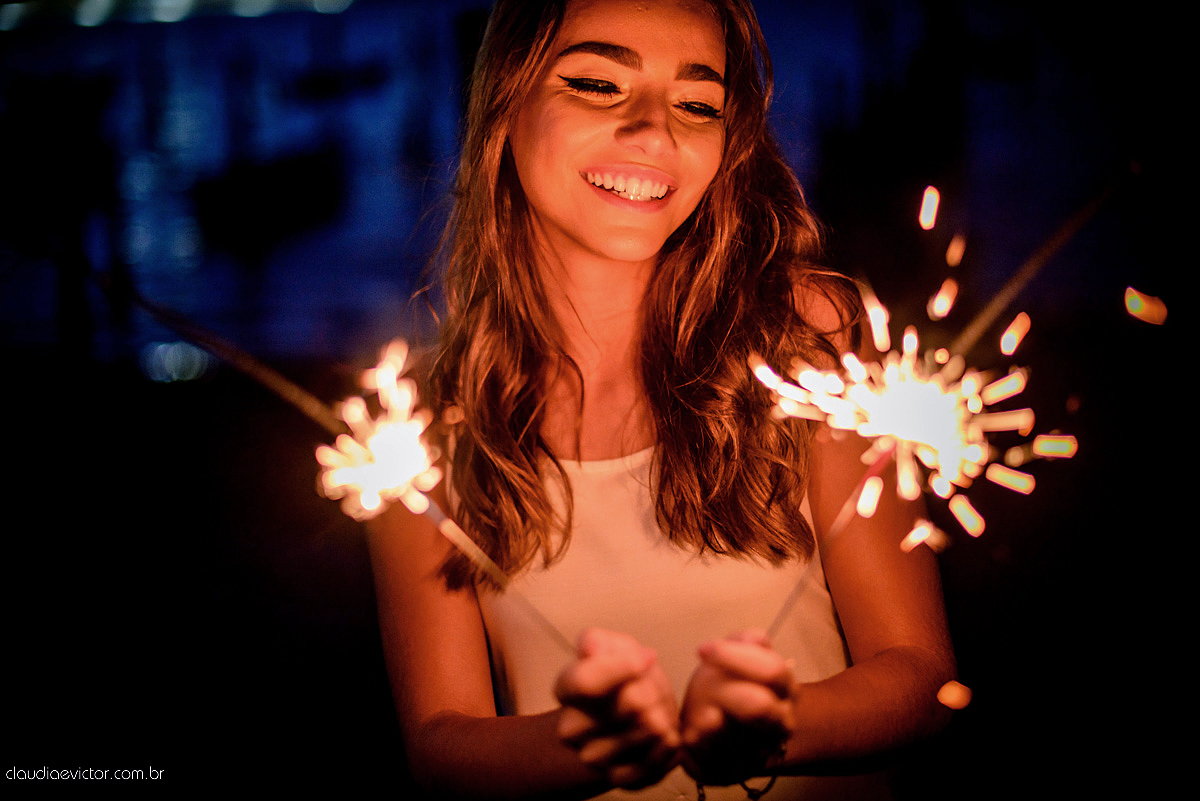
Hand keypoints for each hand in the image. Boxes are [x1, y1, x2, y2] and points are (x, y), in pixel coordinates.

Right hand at [554, 628, 680, 789]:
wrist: (626, 718)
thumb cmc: (622, 677)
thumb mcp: (613, 646)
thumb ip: (600, 641)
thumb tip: (593, 650)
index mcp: (565, 690)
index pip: (586, 681)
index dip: (622, 668)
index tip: (645, 659)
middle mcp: (571, 729)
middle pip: (631, 704)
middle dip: (653, 690)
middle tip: (652, 690)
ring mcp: (594, 758)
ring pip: (650, 730)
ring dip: (665, 716)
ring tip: (658, 712)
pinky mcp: (619, 779)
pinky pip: (656, 760)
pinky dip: (669, 744)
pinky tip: (667, 734)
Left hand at [680, 629, 795, 785]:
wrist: (723, 730)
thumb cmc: (727, 686)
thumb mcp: (734, 658)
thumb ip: (743, 644)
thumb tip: (754, 637)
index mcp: (784, 688)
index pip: (771, 670)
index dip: (735, 657)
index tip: (702, 649)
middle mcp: (781, 722)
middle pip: (760, 707)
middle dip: (728, 693)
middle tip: (702, 682)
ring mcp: (761, 751)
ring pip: (743, 742)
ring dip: (716, 725)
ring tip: (699, 712)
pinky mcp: (734, 772)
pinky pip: (719, 764)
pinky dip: (703, 749)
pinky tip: (690, 734)